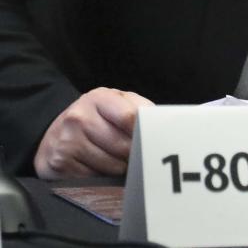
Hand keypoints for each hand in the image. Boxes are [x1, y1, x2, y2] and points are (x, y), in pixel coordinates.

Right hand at [34, 87, 153, 178]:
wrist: (55, 131)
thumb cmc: (96, 117)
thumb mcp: (116, 103)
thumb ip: (139, 109)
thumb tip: (161, 125)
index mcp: (98, 98)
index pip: (130, 117)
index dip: (146, 132)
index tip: (155, 141)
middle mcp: (79, 117)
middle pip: (123, 145)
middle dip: (136, 154)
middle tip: (139, 155)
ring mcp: (67, 142)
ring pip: (112, 165)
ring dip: (122, 168)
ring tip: (120, 161)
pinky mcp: (60, 165)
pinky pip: (95, 179)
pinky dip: (104, 178)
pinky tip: (101, 169)